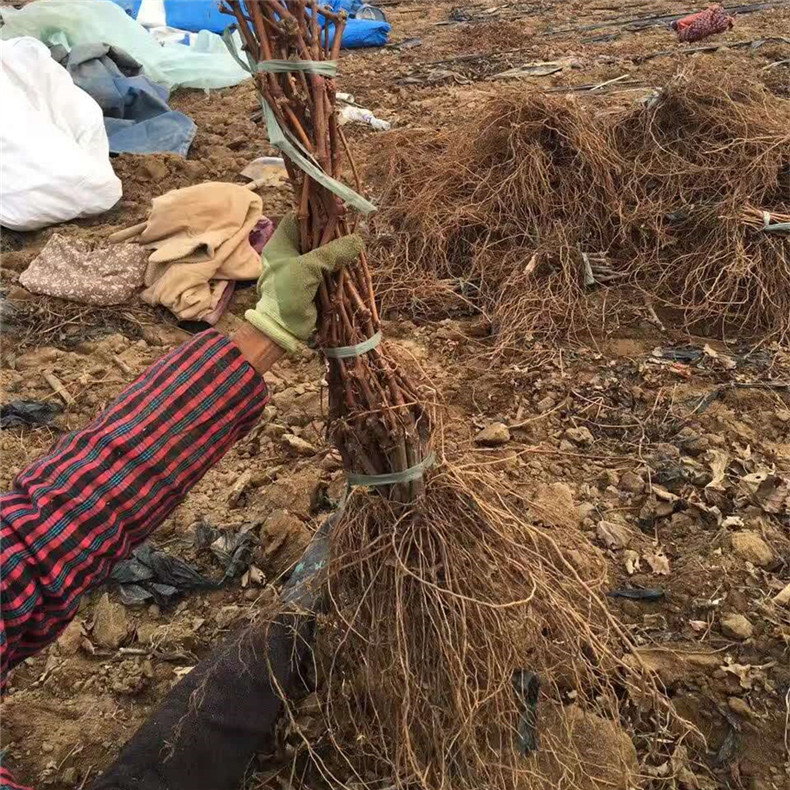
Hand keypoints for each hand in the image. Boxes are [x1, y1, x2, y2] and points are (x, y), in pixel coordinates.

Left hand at [245, 213, 363, 352]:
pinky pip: (330, 270)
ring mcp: (303, 269)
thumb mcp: (308, 268)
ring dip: (339, 252)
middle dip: (332, 233)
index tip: (334, 210)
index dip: (315, 214)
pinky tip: (353, 262)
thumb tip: (357, 241)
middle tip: (349, 227)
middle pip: (314, 236)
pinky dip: (340, 267)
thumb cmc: (286, 293)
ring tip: (355, 244)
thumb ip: (332, 253)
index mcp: (281, 245)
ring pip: (324, 253)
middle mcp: (291, 254)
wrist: (283, 329)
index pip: (298, 220)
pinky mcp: (314, 283)